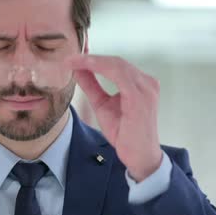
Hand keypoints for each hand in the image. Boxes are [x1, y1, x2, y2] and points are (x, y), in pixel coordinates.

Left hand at [67, 54, 162, 181]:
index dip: (94, 59)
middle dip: (91, 57)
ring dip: (92, 60)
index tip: (73, 57)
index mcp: (140, 84)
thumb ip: (92, 86)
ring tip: (73, 61)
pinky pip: (118, 74)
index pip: (116, 64)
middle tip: (69, 58)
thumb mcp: (102, 105)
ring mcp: (145, 88)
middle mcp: (146, 83)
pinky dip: (100, 67)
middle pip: (116, 61)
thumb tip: (77, 69)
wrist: (139, 156)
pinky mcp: (140, 96)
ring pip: (116, 65)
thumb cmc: (125, 133)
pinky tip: (85, 66)